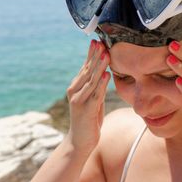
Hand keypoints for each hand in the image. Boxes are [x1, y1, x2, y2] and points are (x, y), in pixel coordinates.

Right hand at [65, 39, 109, 154]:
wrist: (80, 141)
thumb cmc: (89, 120)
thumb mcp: (94, 100)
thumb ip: (97, 87)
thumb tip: (104, 72)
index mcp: (76, 87)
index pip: (85, 67)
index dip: (91, 54)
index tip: (96, 41)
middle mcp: (75, 91)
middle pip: (87, 70)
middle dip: (95, 56)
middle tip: (101, 42)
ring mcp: (79, 100)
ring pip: (91, 80)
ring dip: (99, 66)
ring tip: (106, 54)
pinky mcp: (85, 109)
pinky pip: (95, 94)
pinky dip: (102, 84)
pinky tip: (107, 75)